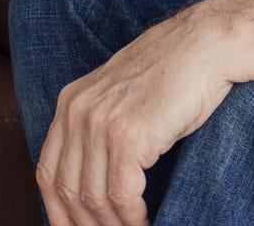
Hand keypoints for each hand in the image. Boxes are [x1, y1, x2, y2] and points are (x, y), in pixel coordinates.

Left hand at [34, 10, 233, 225]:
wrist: (206, 45)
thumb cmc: (174, 73)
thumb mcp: (121, 97)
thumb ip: (99, 128)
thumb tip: (95, 179)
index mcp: (70, 102)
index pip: (47, 172)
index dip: (57, 211)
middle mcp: (77, 112)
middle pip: (67, 190)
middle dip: (86, 225)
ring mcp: (100, 123)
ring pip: (93, 199)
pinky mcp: (127, 136)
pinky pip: (121, 196)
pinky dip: (132, 219)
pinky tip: (146, 223)